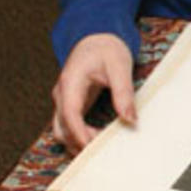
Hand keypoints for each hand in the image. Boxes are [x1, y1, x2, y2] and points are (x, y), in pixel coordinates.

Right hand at [52, 33, 136, 153]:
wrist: (97, 37)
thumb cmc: (107, 48)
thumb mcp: (120, 66)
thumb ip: (123, 92)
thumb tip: (129, 119)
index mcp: (71, 81)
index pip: (69, 113)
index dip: (79, 133)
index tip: (93, 148)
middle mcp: (62, 93)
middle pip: (61, 127)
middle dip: (78, 143)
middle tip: (102, 154)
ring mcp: (64, 100)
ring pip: (62, 130)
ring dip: (77, 142)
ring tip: (101, 150)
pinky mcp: (70, 104)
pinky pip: (69, 126)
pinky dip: (79, 136)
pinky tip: (97, 141)